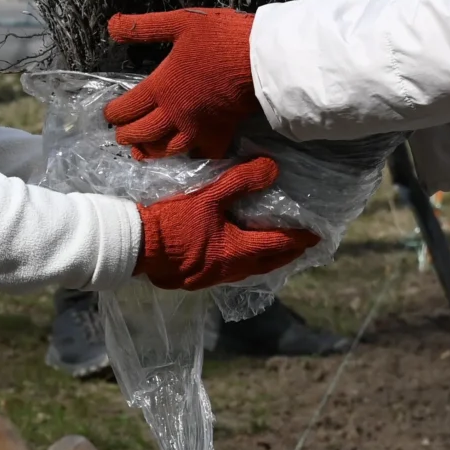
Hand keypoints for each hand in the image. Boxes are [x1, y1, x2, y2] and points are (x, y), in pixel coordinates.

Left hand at [104, 9, 257, 159]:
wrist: (261, 59)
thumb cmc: (220, 38)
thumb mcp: (180, 22)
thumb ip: (144, 27)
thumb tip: (112, 26)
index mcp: (161, 87)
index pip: (128, 108)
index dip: (114, 113)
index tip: (109, 114)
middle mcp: (175, 114)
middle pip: (142, 133)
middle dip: (127, 136)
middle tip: (121, 136)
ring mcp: (197, 128)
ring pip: (167, 150)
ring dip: (150, 151)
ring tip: (141, 152)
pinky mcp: (220, 134)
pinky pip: (201, 155)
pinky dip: (190, 159)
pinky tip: (185, 157)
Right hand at [136, 157, 317, 290]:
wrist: (133, 244)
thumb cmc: (171, 220)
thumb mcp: (208, 195)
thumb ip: (240, 181)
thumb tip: (273, 169)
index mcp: (234, 251)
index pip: (276, 246)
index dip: (297, 239)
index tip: (315, 236)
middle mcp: (226, 271)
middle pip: (265, 265)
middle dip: (285, 255)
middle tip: (301, 247)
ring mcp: (208, 278)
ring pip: (246, 271)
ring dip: (262, 261)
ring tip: (272, 251)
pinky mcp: (192, 280)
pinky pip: (227, 273)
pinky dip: (240, 264)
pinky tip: (233, 255)